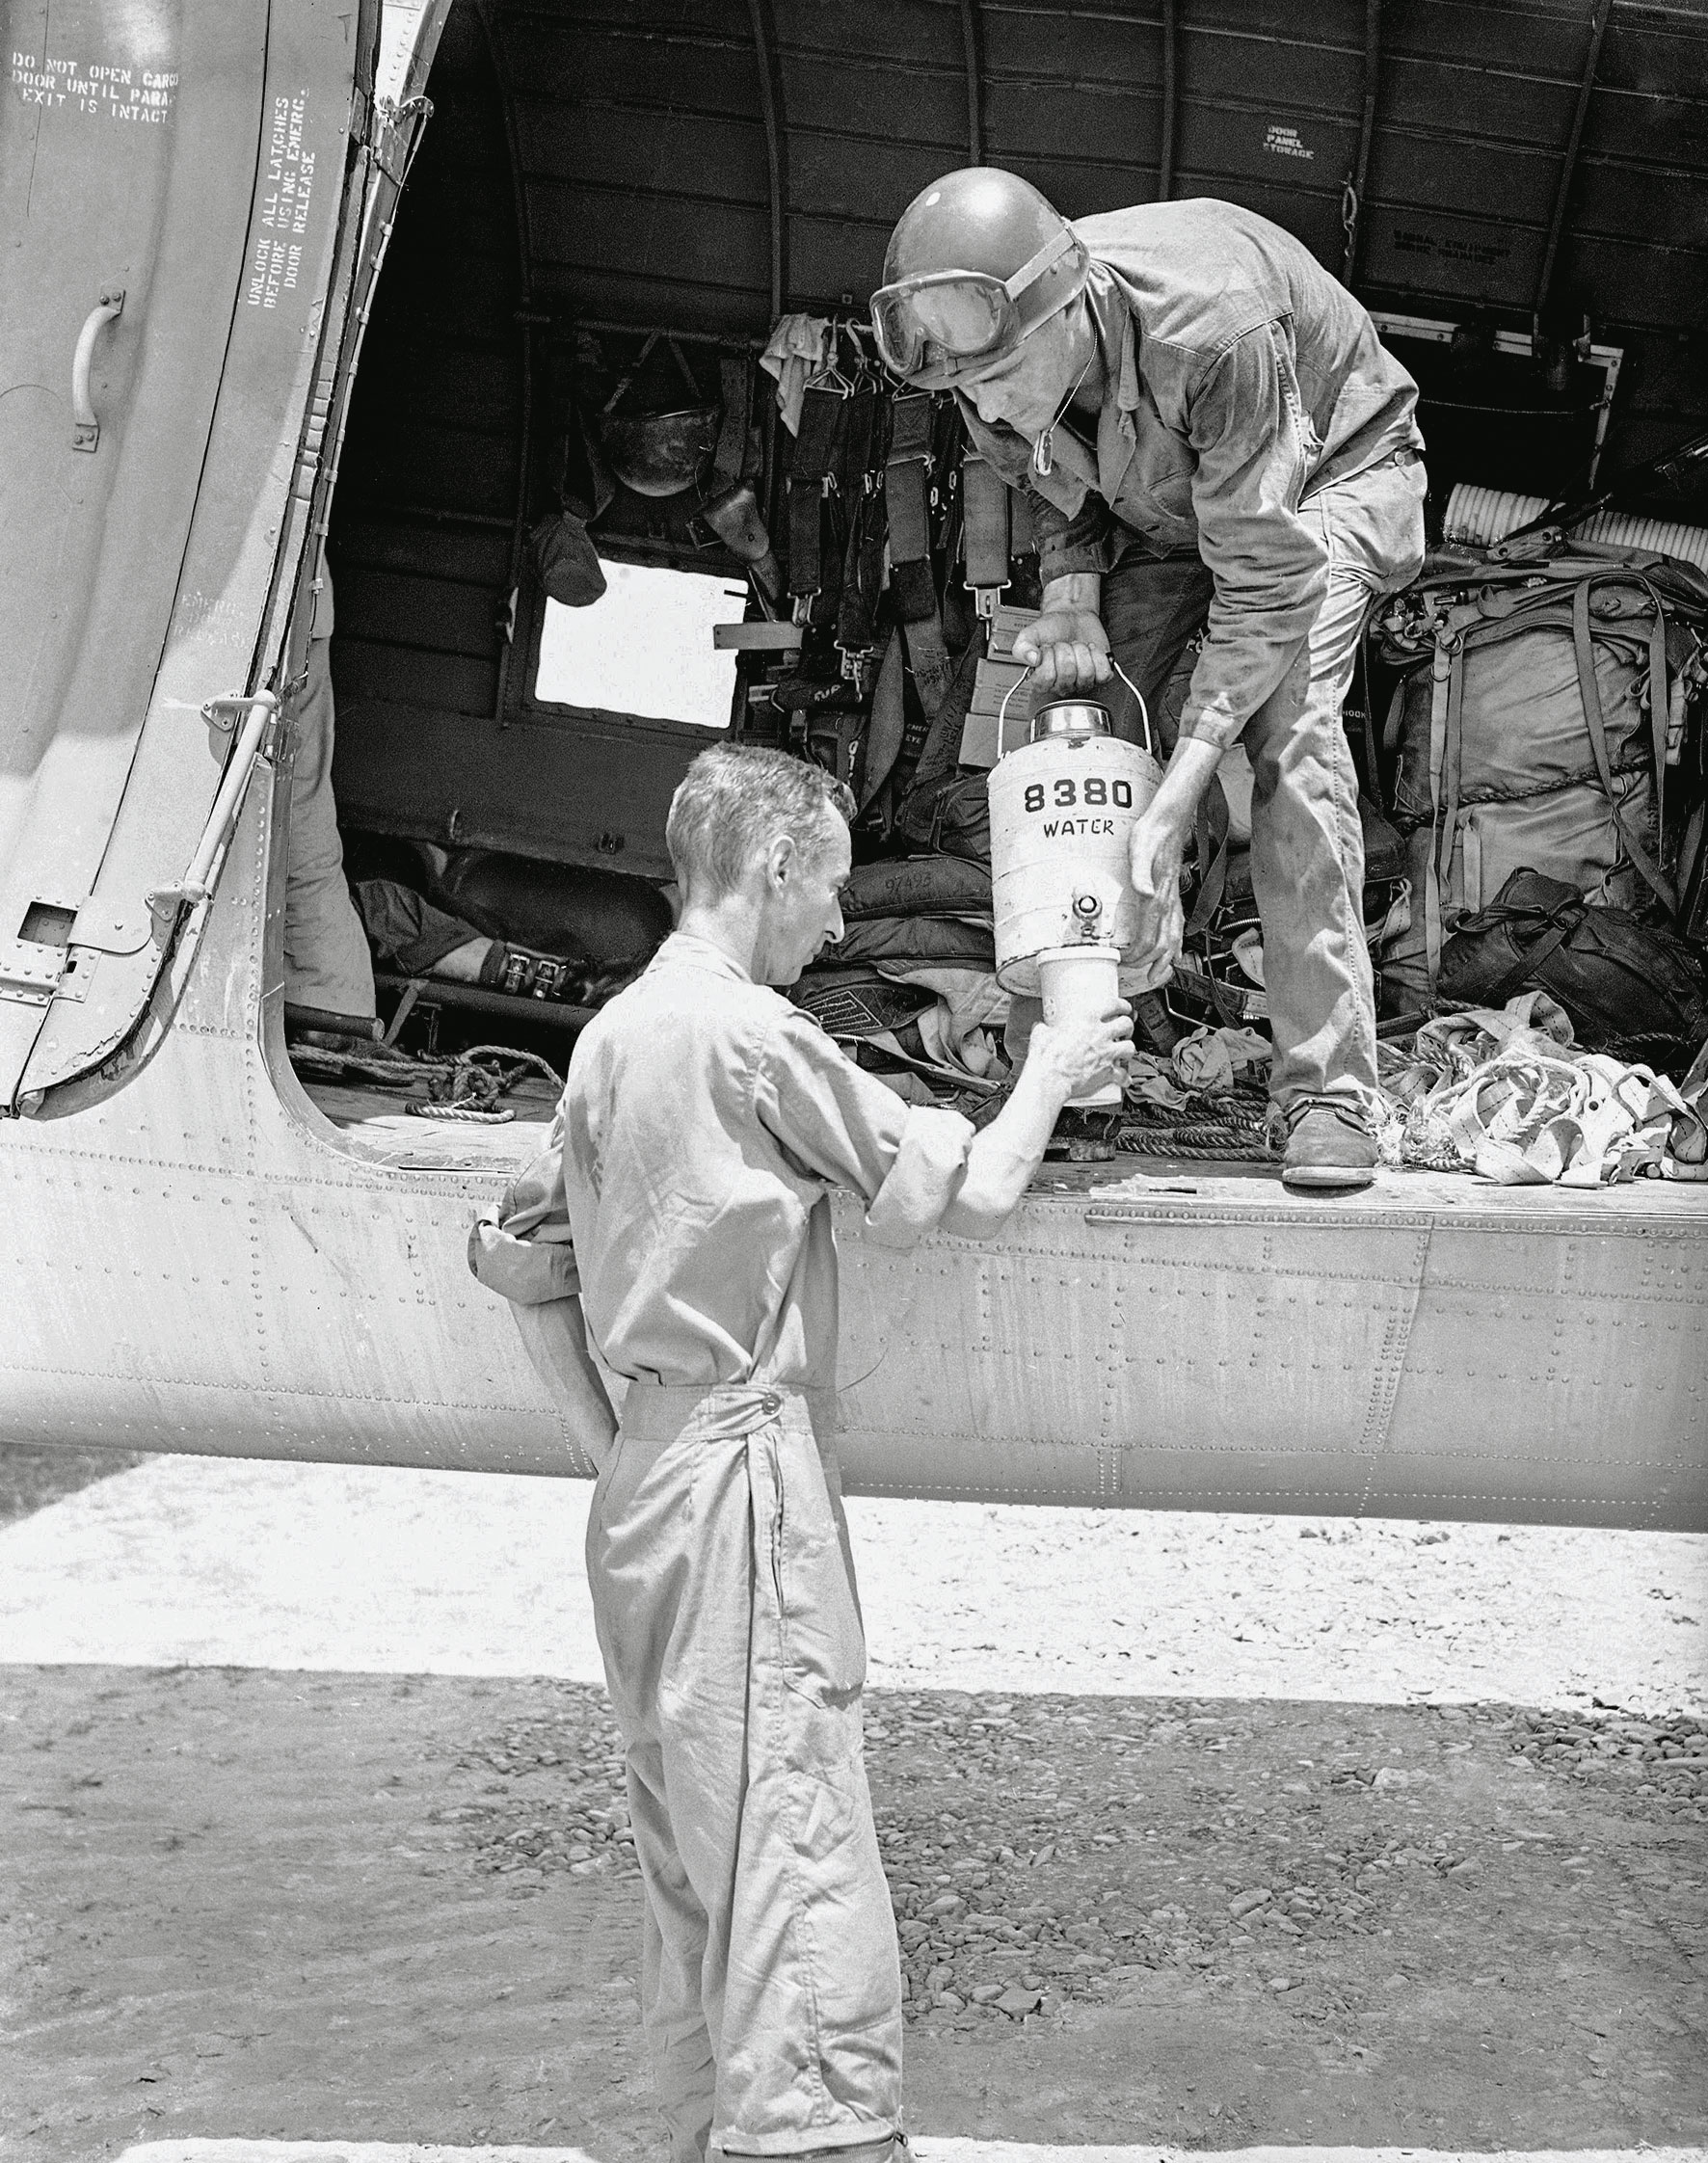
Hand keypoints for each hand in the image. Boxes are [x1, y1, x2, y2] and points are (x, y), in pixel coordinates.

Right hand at [1011, 608, 1111, 695]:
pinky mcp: (1100, 676)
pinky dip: (1098, 656)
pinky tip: (1090, 650)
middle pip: (1068, 674)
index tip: (1048, 648)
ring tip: (1076, 647)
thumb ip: (1022, 647)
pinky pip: (1103, 673)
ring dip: (1082, 651)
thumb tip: (1032, 660)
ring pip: (1086, 674)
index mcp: (1043, 681)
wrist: (1072, 617)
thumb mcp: (1030, 633)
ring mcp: (1082, 683)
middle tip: (1063, 645)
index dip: (1049, 657)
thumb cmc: (1052, 628)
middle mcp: (1062, 685)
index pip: (1047, 678)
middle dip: (1067, 650)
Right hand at [1027, 1002, 1135, 1098]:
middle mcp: (1100, 1034)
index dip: (1122, 1006)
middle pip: (1126, 1024)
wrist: (1050, 1079)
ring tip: (1123, 1052)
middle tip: (1124, 1030)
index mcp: (1086, 1020)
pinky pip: (1123, 1074)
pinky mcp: (1107, 1072)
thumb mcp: (1041, 1035)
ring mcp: (1106, 1053)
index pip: (1113, 1005)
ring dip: (1128, 1049)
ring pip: (1130, 1047)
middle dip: (1127, 1027)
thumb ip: (1044, 1029)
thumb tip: (1040, 1028)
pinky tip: (1124, 1079)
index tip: (1124, 1008)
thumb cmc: (1046, 1058)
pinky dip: (1125, 1078)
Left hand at [1126, 816, 1188, 990]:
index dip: (1137, 954)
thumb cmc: (1152, 834)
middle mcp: (1168, 901)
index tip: (1125, 962)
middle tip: (1141, 977)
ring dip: (1167, 958)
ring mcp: (1173, 899)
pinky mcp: (1173, 893)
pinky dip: (1176, 942)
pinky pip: (1178, 924)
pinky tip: (1173, 948)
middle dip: (1152, 964)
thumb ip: (1140, 872)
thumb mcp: (1140, 850)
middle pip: (1164, 943)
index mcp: (1157, 896)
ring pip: (1174, 936)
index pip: (1149, 936)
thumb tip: (1143, 892)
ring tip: (1161, 974)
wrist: (1169, 821)